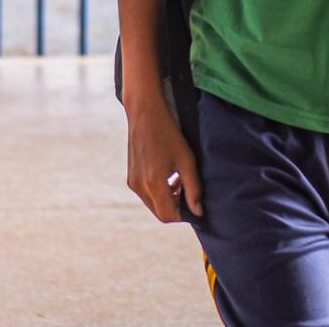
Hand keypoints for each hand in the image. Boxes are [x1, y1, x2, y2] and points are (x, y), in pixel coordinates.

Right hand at [126, 104, 201, 222]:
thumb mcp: (187, 160)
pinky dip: (158, 191)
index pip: (168, 216)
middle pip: (159, 212)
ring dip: (167, 199)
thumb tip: (198, 212)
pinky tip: (168, 175)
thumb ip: (194, 189)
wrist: (145, 113)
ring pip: (153, 204)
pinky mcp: (130, 177)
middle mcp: (139, 186)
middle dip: (175, 207)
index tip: (194, 204)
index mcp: (153, 183)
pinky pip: (146, 194)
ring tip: (179, 181)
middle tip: (188, 191)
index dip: (183, 214)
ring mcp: (132, 182)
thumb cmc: (169, 134)